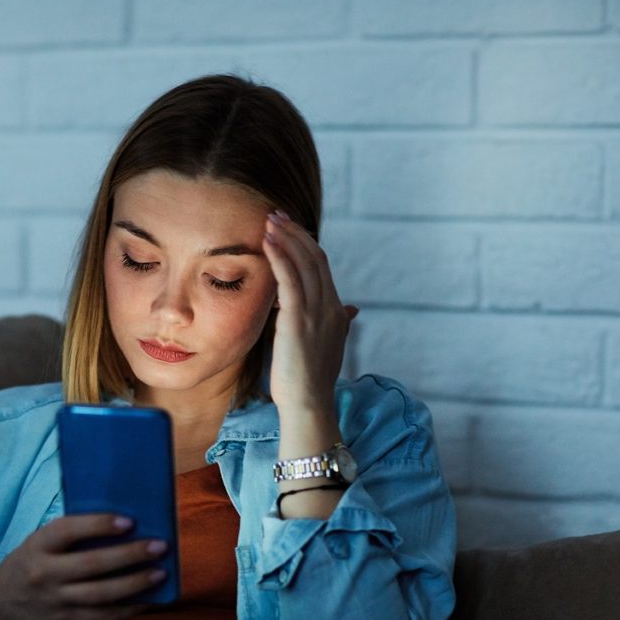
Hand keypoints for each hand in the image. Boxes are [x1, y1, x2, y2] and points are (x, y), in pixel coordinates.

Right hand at [0, 514, 167, 619]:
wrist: (2, 605)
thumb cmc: (33, 561)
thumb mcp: (39, 541)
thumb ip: (70, 534)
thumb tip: (120, 523)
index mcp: (38, 545)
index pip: (68, 531)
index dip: (98, 525)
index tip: (129, 521)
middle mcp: (44, 573)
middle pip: (92, 564)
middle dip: (130, 555)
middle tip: (160, 546)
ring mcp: (54, 600)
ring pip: (100, 594)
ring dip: (134, 584)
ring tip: (160, 573)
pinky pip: (100, 617)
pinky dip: (126, 608)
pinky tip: (147, 599)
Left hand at [263, 209, 357, 414]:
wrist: (308, 404)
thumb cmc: (311, 380)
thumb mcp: (329, 346)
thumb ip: (338, 323)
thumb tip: (352, 309)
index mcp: (337, 311)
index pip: (323, 266)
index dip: (305, 243)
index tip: (287, 228)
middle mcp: (331, 307)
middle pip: (315, 258)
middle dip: (295, 233)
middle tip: (276, 214)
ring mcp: (317, 313)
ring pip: (304, 263)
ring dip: (286, 238)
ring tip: (268, 220)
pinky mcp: (299, 320)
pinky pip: (290, 279)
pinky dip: (279, 256)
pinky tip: (267, 242)